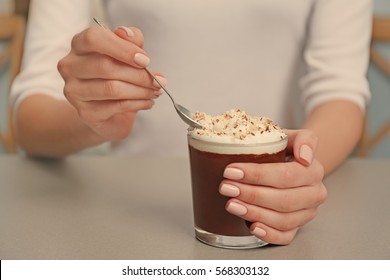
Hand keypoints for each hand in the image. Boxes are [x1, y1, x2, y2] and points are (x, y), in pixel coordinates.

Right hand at [57, 25, 164, 139]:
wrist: (109, 112)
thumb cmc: (118, 76)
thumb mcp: (128, 54)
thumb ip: (130, 41)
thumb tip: (126, 32)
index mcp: (79, 45)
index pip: (94, 38)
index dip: (122, 48)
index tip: (145, 60)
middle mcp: (71, 66)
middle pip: (106, 66)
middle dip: (139, 75)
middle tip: (159, 81)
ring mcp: (75, 91)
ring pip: (112, 88)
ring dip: (141, 91)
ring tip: (156, 92)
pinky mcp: (85, 112)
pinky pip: (116, 106)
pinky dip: (138, 103)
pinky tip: (148, 102)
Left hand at [219, 129, 326, 244]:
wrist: (292, 163)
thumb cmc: (284, 149)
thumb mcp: (290, 136)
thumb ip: (303, 139)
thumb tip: (305, 156)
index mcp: (313, 170)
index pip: (287, 175)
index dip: (258, 175)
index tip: (231, 171)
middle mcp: (314, 193)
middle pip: (284, 199)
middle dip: (251, 194)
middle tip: (225, 187)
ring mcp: (306, 213)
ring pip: (283, 219)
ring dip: (254, 213)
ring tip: (231, 204)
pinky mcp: (297, 227)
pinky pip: (285, 236)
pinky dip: (268, 234)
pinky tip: (252, 227)